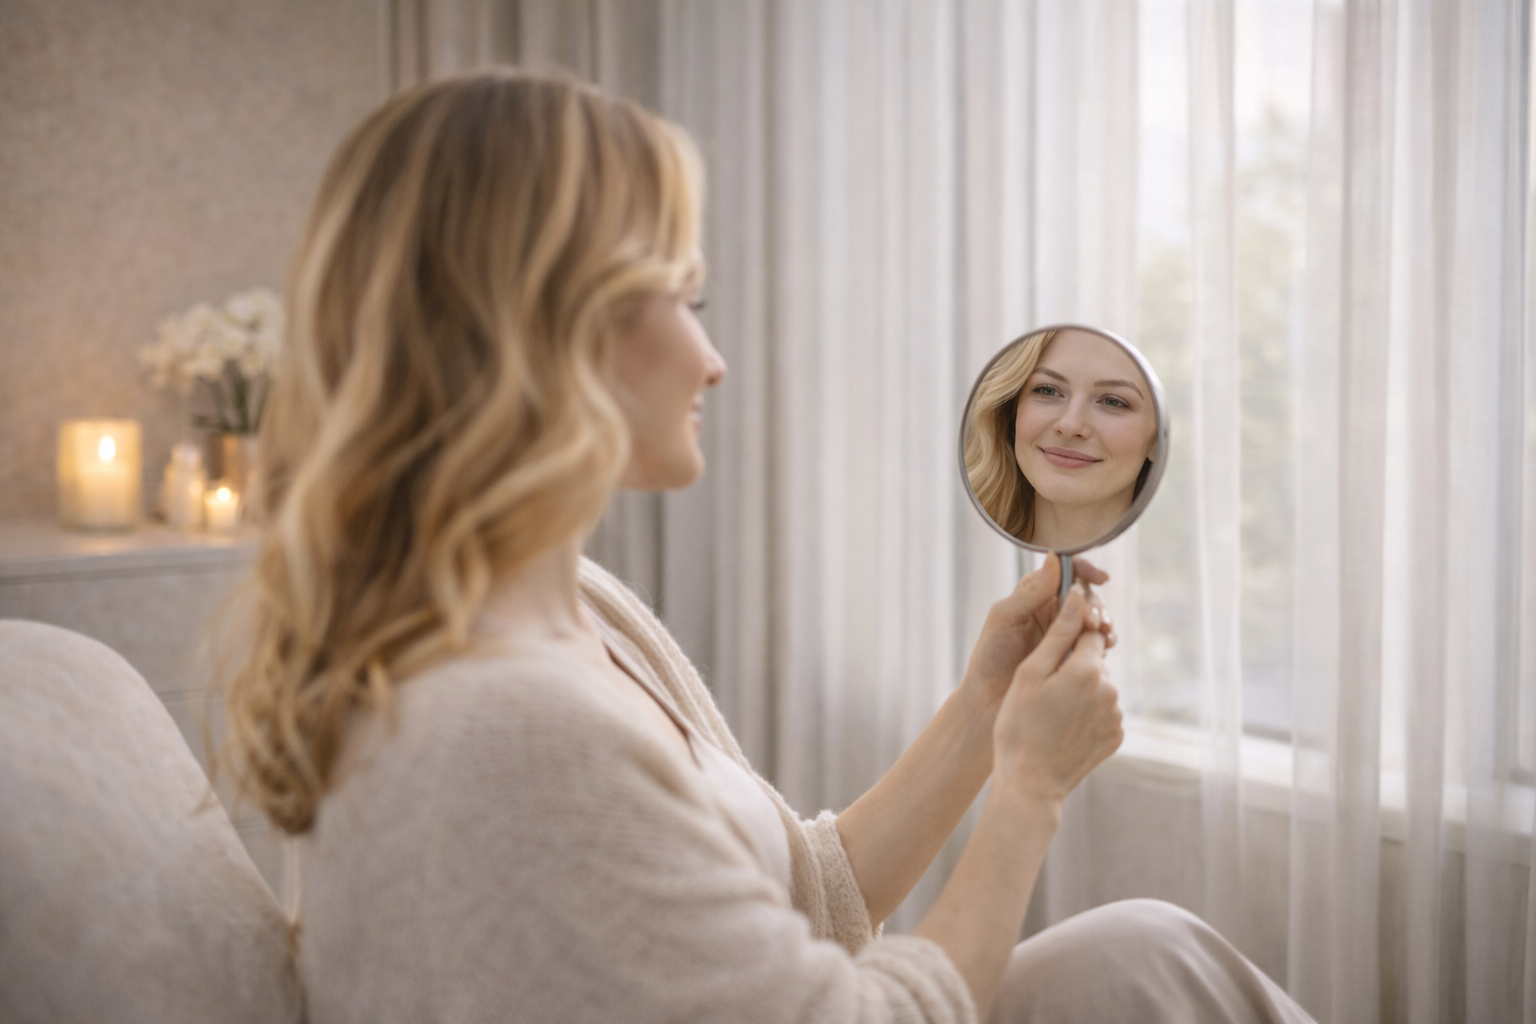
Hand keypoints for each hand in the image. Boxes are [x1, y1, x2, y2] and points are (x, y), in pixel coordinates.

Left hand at [961, 554, 1114, 708]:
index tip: (1099, 577)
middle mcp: (1053, 611)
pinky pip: (1097, 643)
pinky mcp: (1074, 656)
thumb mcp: (1005, 618)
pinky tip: (1104, 647)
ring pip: (1095, 618)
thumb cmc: (990, 657)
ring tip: (1101, 632)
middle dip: (1094, 603)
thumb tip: (1054, 559)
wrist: (991, 702)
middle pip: (1085, 595)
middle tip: (1093, 620)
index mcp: (1035, 595)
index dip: (1085, 569)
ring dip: (1103, 621)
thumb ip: (1031, 592)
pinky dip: (1104, 641)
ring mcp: (1065, 634)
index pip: (1065, 571)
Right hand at [991, 585, 1122, 804]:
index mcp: (1089, 669)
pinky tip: (1061, 726)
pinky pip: (1101, 712)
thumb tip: (1077, 595)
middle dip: (1072, 664)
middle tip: (1040, 686)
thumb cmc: (1019, 725)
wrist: (1030, 783)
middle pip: (1093, 660)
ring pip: (1097, 686)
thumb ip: (1059, 632)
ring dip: (1078, 689)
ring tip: (1049, 711)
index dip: (1071, 632)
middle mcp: (1111, 690)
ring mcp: (1116, 716)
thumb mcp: (1030, 673)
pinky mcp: (1115, 737)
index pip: (1089, 630)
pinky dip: (1084, 713)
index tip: (1052, 643)